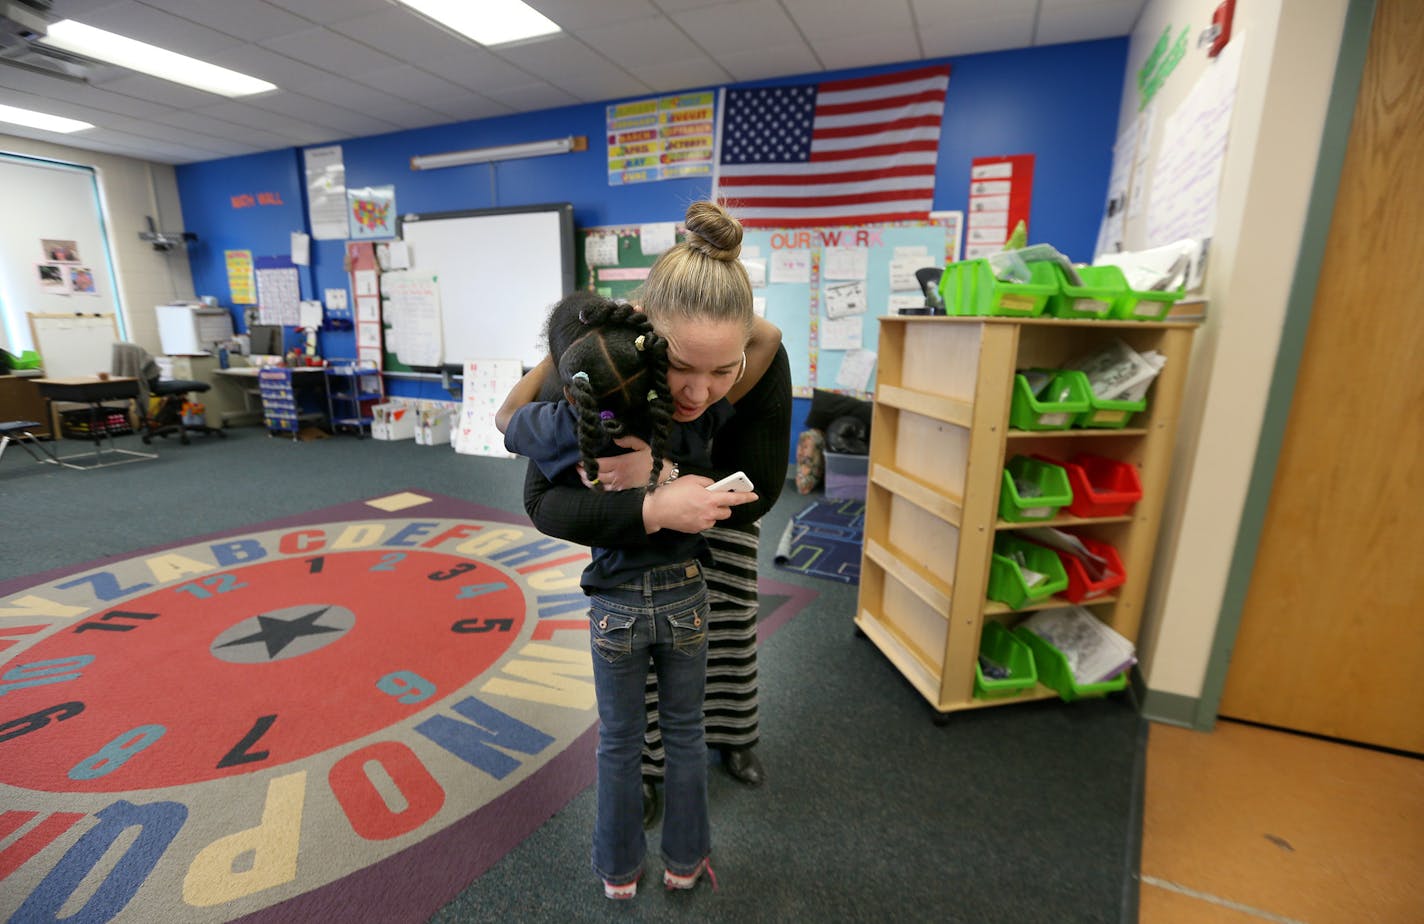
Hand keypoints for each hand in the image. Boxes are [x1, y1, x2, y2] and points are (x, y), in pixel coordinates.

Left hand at [578, 437, 653, 490]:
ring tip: (581, 475)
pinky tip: (593, 484)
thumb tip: (615, 439)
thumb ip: (628, 440)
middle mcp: (616, 475)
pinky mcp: (622, 491)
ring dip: (587, 481)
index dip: (586, 462)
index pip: (597, 464)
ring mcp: (618, 485)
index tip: (580, 458)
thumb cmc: (653, 461)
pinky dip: (596, 488)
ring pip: (598, 485)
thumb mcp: (643, 446)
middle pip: (594, 476)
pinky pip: (605, 491)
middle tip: (576, 467)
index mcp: (619, 463)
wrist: (664, 478)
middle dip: (583, 472)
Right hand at [642, 475, 758, 533]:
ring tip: (699, 506)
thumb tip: (714, 486)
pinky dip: (703, 519)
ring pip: (716, 519)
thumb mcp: (691, 479)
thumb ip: (707, 482)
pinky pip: (705, 524)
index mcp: (710, 499)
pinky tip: (691, 513)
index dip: (746, 497)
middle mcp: (709, 513)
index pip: (734, 499)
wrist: (657, 509)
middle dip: (724, 506)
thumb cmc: (673, 492)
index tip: (754, 496)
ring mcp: (703, 523)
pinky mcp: (696, 530)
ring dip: (713, 513)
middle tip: (714, 500)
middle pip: (727, 512)